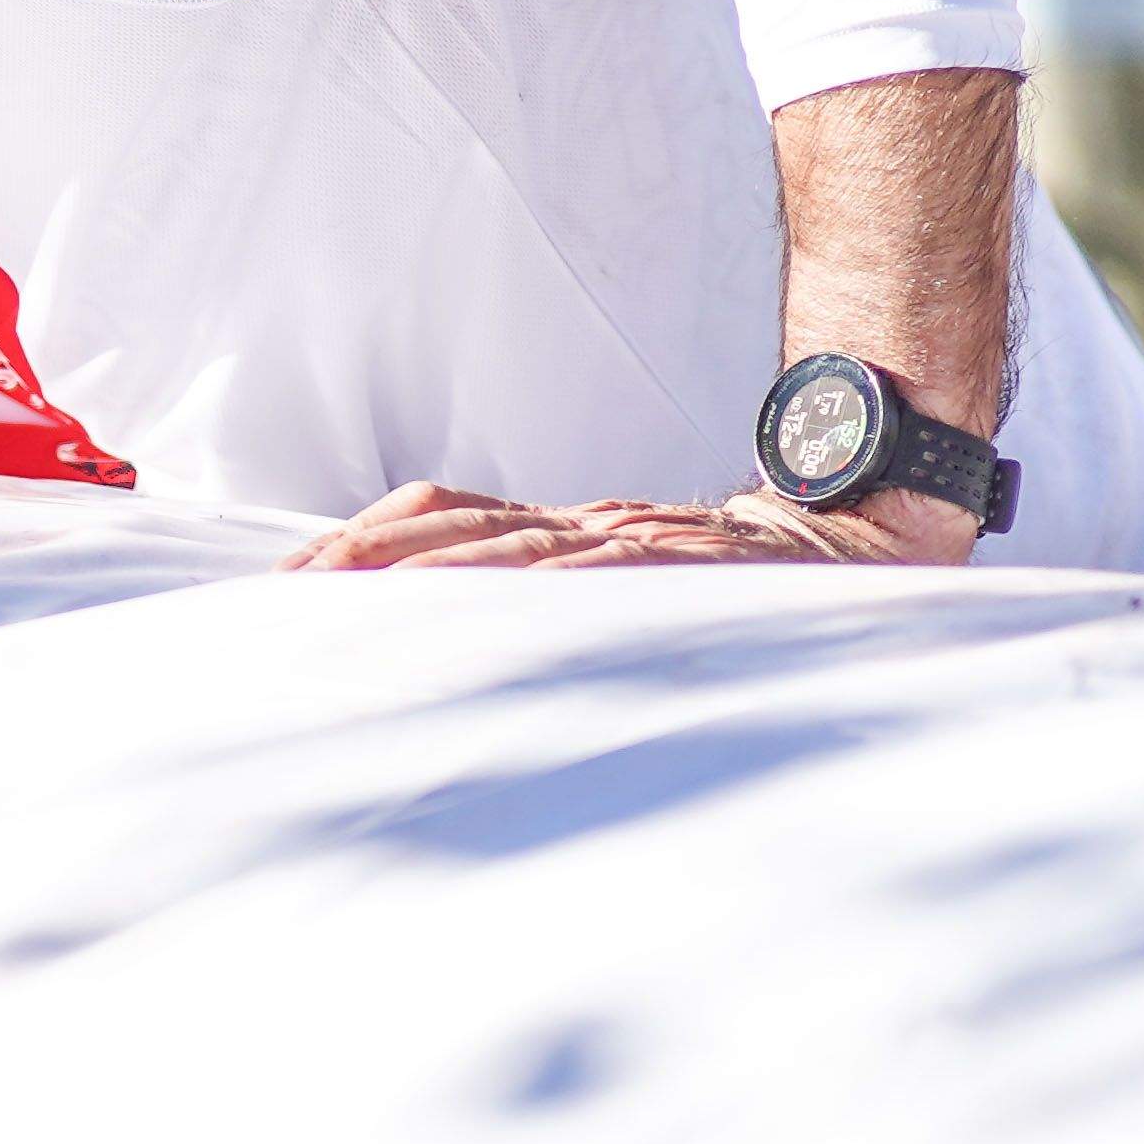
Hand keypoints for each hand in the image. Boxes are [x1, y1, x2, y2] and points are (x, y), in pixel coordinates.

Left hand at [278, 482, 981, 571]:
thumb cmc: (731, 575)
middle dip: (364, 563)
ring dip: (438, 577)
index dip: (358, 546)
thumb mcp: (623, 578)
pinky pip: (618, 573)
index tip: (281, 584)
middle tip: (287, 596)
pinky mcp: (696, 565)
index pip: (438, 521)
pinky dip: (560, 589)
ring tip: (364, 603)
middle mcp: (589, 527)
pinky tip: (512, 609)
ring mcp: (640, 543)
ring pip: (522, 552)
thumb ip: (548, 597)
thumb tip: (436, 622)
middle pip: (456, 531)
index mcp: (562, 532)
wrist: (862, 536)